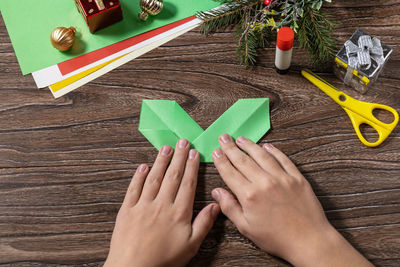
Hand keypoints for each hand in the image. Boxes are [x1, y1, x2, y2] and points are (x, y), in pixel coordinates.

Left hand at [105, 139, 219, 266]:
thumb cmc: (164, 260)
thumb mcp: (191, 246)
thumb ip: (204, 224)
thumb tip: (215, 205)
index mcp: (178, 212)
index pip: (187, 183)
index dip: (192, 166)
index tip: (194, 153)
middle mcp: (161, 204)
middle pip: (172, 175)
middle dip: (178, 157)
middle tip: (182, 142)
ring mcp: (142, 205)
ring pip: (153, 178)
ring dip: (160, 161)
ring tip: (166, 148)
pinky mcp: (127, 210)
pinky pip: (133, 188)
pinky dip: (138, 176)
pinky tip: (142, 166)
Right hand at [211, 134, 371, 266]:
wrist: (308, 241)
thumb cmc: (276, 238)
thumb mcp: (246, 227)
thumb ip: (230, 207)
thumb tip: (217, 192)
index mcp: (249, 195)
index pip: (230, 172)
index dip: (221, 160)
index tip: (216, 152)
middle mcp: (264, 182)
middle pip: (243, 160)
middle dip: (231, 148)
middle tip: (224, 137)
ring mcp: (282, 178)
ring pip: (262, 155)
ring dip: (250, 145)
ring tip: (241, 139)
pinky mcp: (296, 177)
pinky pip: (283, 159)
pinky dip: (274, 150)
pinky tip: (267, 146)